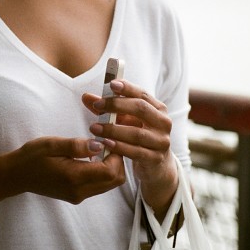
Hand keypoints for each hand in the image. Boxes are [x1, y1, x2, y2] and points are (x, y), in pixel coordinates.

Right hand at [14, 136, 125, 204]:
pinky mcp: (77, 196)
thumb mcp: (52, 144)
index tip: (108, 139)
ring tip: (100, 149)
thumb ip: (76, 145)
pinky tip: (92, 158)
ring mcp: (79, 196)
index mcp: (74, 177)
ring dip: (111, 167)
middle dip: (118, 161)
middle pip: (115, 180)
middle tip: (107, 144)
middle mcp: (79, 191)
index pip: (110, 171)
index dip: (116, 155)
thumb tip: (99, 145)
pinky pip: (100, 186)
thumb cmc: (32, 156)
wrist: (16, 175)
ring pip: (109, 184)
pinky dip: (103, 172)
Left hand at [82, 79, 177, 216]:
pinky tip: (105, 143)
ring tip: (94, 127)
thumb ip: (108, 108)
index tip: (111, 84)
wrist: (156, 165)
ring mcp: (161, 142)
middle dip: (117, 105)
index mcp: (158, 109)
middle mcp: (163, 123)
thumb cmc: (138, 137)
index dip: (127, 88)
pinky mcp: (155, 158)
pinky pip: (135, 152)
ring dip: (113, 129)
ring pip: (136, 133)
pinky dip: (119, 147)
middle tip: (97, 105)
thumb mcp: (125, 120)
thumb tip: (86, 97)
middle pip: (141, 109)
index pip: (142, 94)